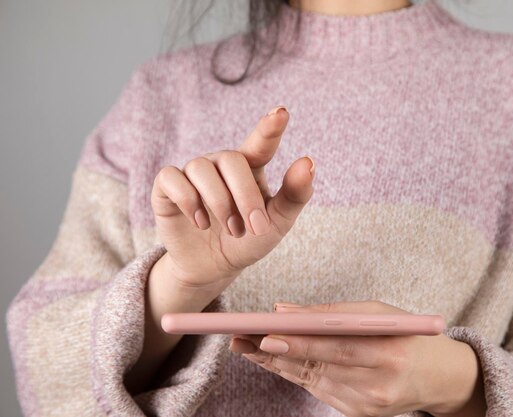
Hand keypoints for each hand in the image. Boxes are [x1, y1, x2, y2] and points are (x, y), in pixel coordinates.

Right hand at [150, 105, 314, 296]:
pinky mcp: (167, 187)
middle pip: (231, 160)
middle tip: (254, 227)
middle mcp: (220, 163)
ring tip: (233, 230)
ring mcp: (193, 173)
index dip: (269, 128)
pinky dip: (188, 201)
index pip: (261, 142)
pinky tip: (200, 222)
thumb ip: (294, 194)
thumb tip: (308, 161)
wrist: (213, 267)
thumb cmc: (248, 239)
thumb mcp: (278, 222)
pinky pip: (171, 178)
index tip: (282, 113)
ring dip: (220, 203)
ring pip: (201, 169)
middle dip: (245, 196)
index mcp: (251, 166)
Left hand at [229, 301, 485, 416]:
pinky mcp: (358, 414)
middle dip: (276, 354)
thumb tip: (286, 311)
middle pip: (317, 368)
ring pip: (311, 381)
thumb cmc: (407, 337)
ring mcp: (367, 405)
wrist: (437, 378)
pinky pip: (320, 390)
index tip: (266, 336)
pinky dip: (296, 373)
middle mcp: (378, 385)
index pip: (336, 348)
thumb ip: (333, 314)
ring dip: (277, 364)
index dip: (299, 344)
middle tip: (242, 340)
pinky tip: (274, 360)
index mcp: (389, 353)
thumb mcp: (379, 314)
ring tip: (247, 347)